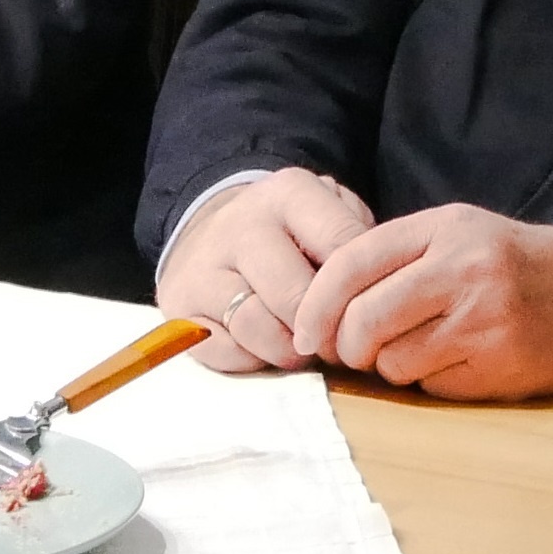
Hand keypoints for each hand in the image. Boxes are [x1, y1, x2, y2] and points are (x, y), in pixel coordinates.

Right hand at [158, 169, 379, 371]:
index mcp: (288, 193)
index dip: (362, 293)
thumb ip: (359, 241)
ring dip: (290, 351)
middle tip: (338, 343)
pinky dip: (251, 360)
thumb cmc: (290, 233)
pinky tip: (262, 346)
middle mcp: (241, 224)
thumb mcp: (329, 214)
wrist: (210, 232)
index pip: (342, 247)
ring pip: (259, 328)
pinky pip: (225, 353)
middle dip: (326, 331)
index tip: (369, 313)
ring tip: (302, 347)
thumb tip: (375, 295)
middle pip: (298, 296)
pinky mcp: (178, 307)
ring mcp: (204, 266)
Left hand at [290, 206, 552, 400]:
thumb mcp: (465, 234)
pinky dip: (432, 381)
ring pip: (391, 360)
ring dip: (393, 366)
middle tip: (353, 352)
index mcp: (446, 226)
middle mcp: (463, 268)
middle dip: (346, 346)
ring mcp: (482, 318)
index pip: (351, 262)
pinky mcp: (499, 365)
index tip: (305, 330)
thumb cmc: (527, 267)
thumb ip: (400, 257)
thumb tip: (323, 307)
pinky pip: (430, 385)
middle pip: (362, 319)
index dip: (316, 303)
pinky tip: (462, 363)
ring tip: (425, 349)